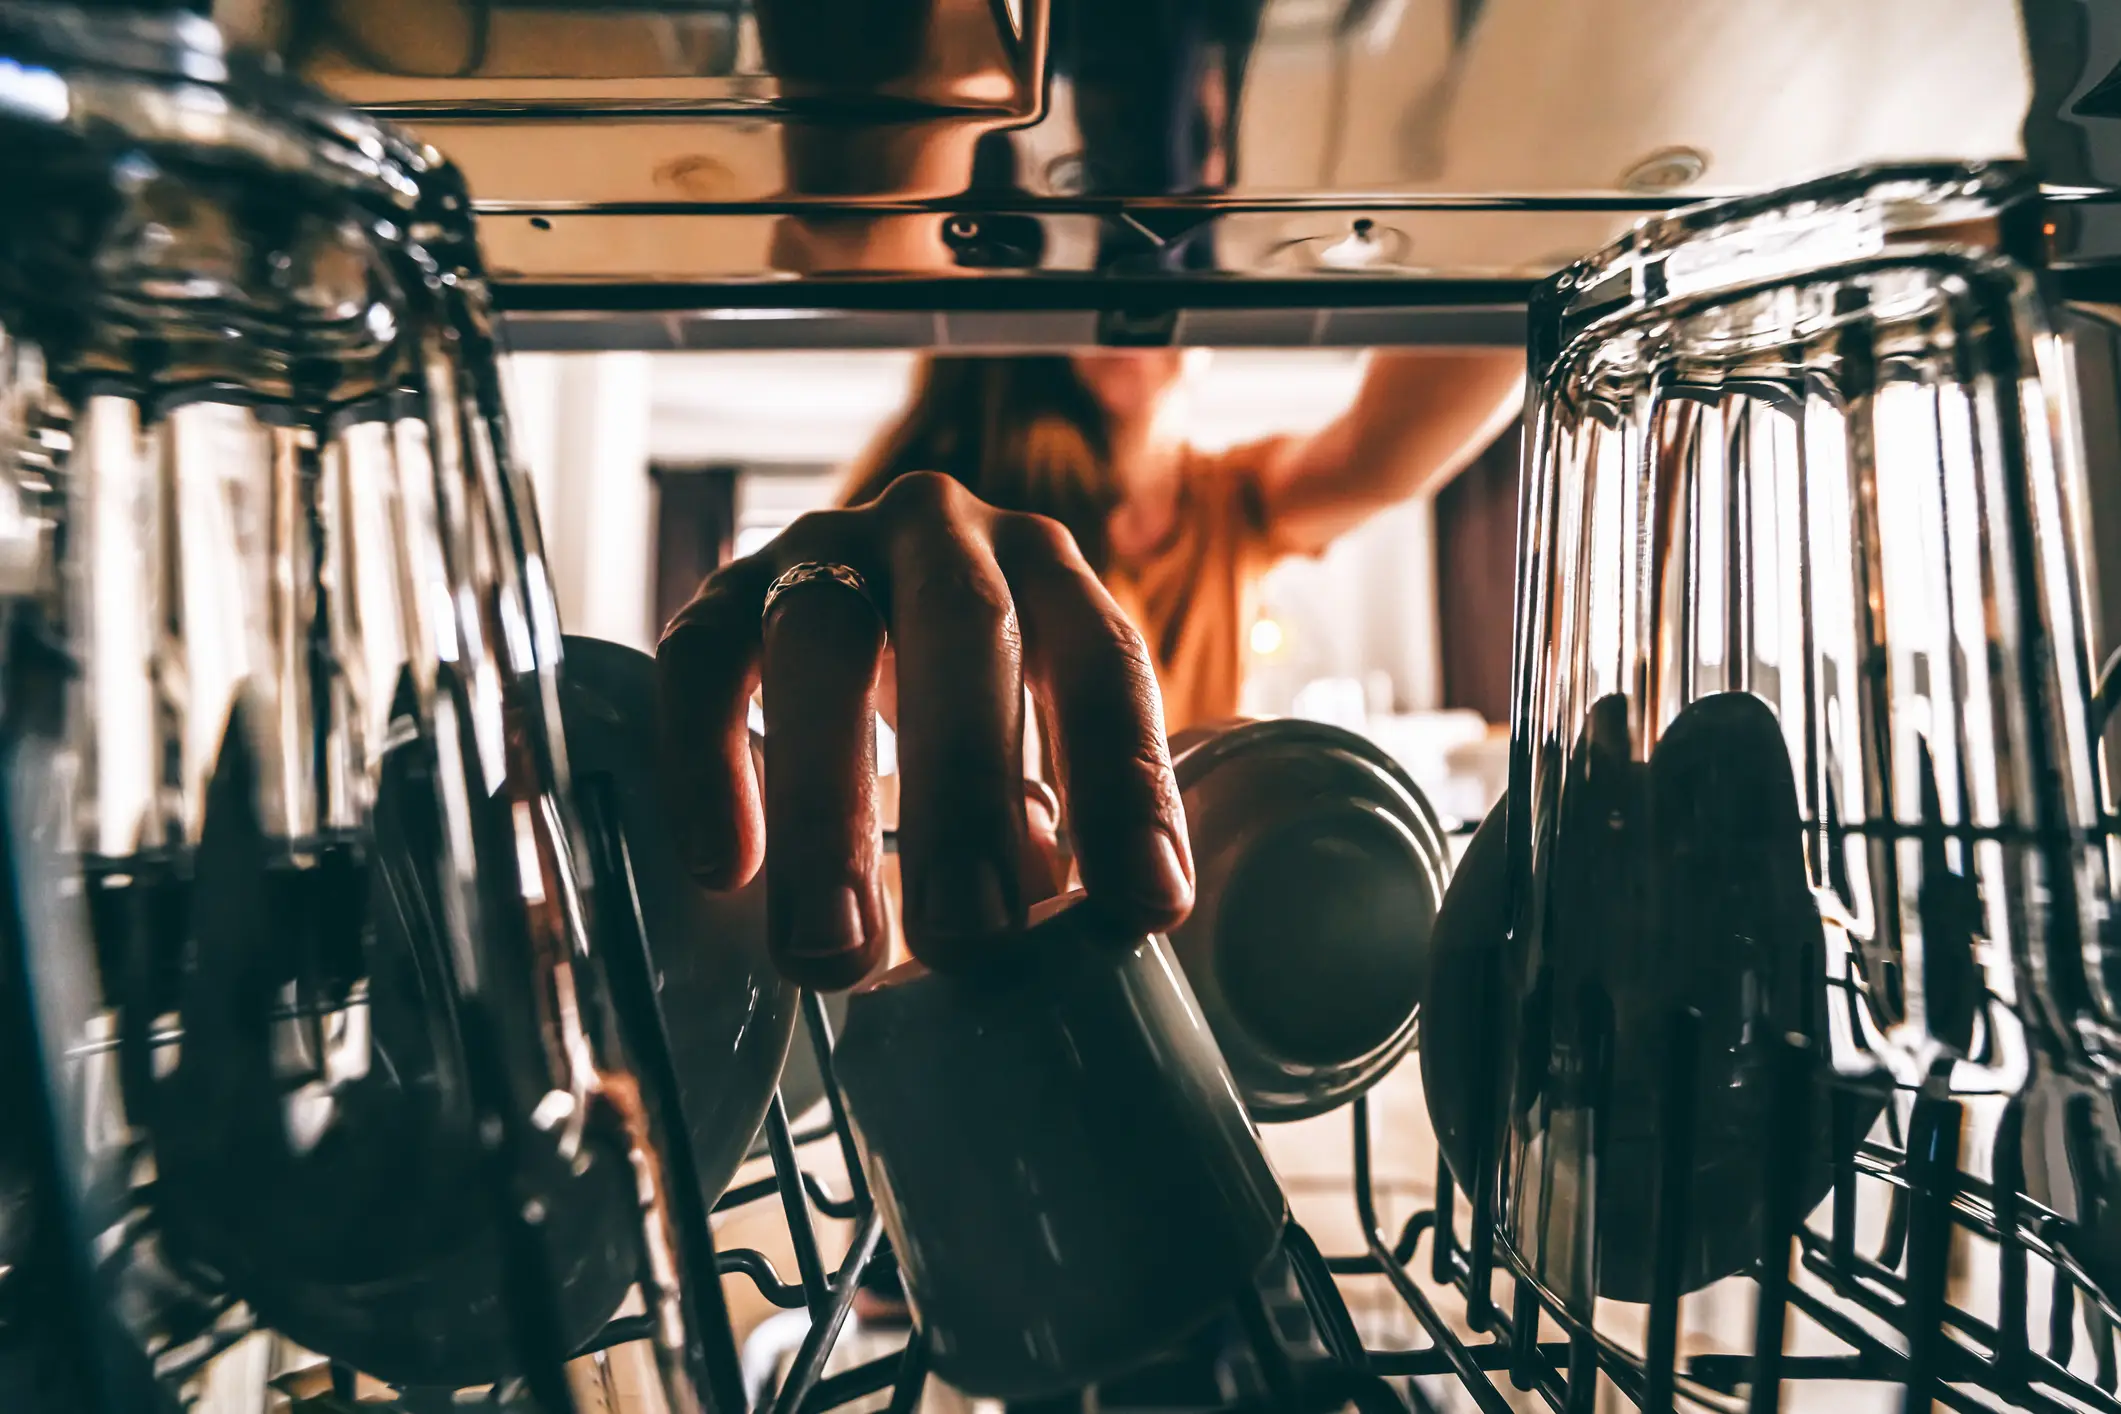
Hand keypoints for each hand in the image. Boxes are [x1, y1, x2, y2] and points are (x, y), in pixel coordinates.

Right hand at [656, 472, 1193, 988]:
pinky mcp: (722, 591)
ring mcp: (824, 548)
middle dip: (968, 790)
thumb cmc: (964, 712)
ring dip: (829, 801)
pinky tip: (726, 868)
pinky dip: (709, 761)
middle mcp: (942, 534)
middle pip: (963, 630)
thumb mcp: (1027, 753)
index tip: (1142, 907)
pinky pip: (700, 659)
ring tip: (834, 946)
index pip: (1104, 660)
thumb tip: (1038, 929)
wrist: (845, 618)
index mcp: (1048, 570)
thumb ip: (1042, 831)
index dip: (1127, 781)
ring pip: (821, 641)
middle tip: (965, 940)